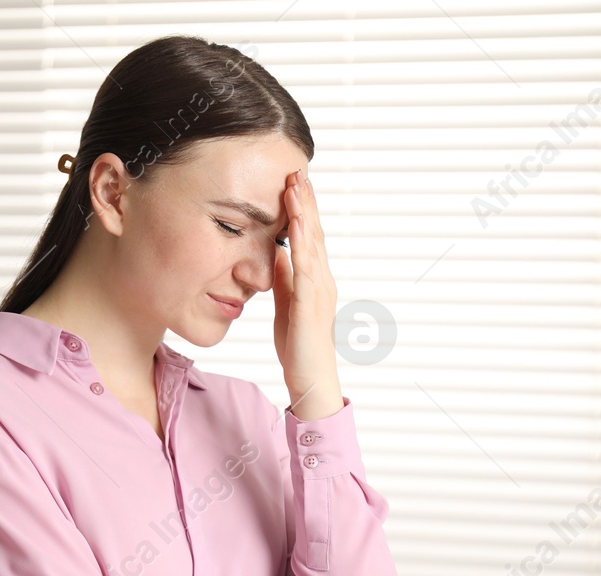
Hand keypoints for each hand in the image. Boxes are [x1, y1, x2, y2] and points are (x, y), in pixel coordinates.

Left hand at [272, 170, 343, 420]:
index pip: (310, 237)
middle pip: (315, 232)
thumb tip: (278, 253)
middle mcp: (323, 280)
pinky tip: (295, 225)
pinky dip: (302, 243)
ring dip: (304, 214)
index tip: (293, 184)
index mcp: (315, 280)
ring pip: (313, 243)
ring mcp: (320, 290)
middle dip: (306, 202)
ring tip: (296, 187)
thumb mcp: (287, 304)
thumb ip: (285, 279)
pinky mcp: (312, 303)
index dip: (302, 210)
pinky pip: (307, 267)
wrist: (311, 378)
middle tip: (297, 172)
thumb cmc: (299, 347)